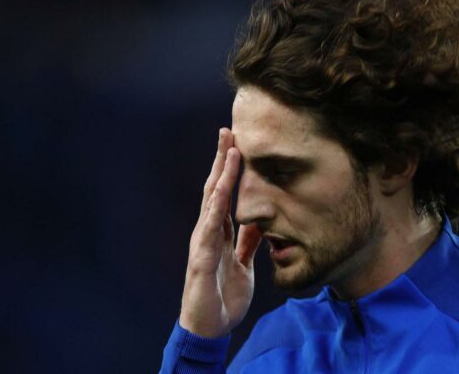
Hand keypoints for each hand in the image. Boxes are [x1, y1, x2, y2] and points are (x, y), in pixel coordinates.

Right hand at [179, 128, 261, 337]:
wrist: (209, 327)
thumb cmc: (222, 297)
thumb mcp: (243, 265)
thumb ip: (247, 243)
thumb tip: (258, 222)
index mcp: (218, 234)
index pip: (223, 194)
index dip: (230, 170)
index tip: (238, 143)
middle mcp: (208, 232)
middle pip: (214, 189)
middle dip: (222, 160)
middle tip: (228, 131)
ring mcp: (202, 243)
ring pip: (211, 202)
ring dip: (220, 175)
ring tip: (229, 150)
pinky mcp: (201, 258)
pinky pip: (210, 228)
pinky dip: (216, 207)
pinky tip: (222, 189)